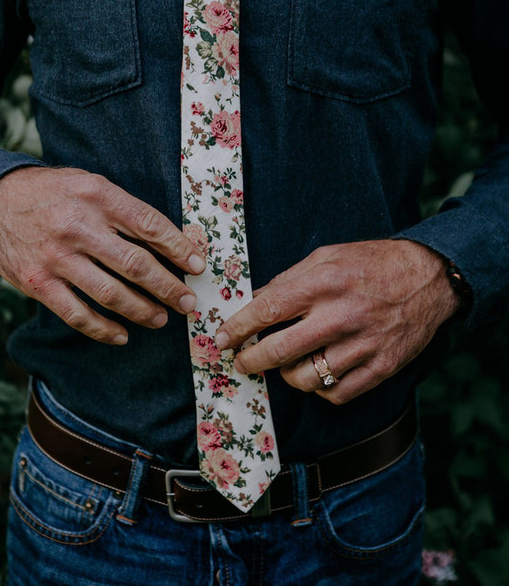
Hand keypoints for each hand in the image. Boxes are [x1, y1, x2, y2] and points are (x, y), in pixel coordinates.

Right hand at [0, 166, 204, 344]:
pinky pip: (78, 314)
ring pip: (111, 293)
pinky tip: (123, 334)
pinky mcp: (38, 283)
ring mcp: (56, 257)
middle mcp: (78, 226)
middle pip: (135, 264)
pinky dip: (104, 329)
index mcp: (97, 196)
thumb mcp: (89, 184)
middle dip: (168, 287)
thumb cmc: (52, 193)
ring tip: (161, 318)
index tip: (198, 264)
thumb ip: (124, 209)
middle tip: (188, 302)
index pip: (148, 225)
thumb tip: (171, 241)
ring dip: (142, 310)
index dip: (178, 247)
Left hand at [215, 240, 460, 404]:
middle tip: (241, 361)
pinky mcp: (380, 368)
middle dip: (251, 360)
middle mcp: (340, 316)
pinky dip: (319, 388)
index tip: (222, 338)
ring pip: (305, 379)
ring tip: (286, 363)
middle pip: (279, 351)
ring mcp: (362, 346)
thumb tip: (254, 302)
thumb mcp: (327, 256)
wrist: (428, 279)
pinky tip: (317, 372)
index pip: (268, 310)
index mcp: (323, 284)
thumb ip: (288, 280)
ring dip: (286, 375)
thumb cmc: (371, 264)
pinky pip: (336, 393)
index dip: (238, 328)